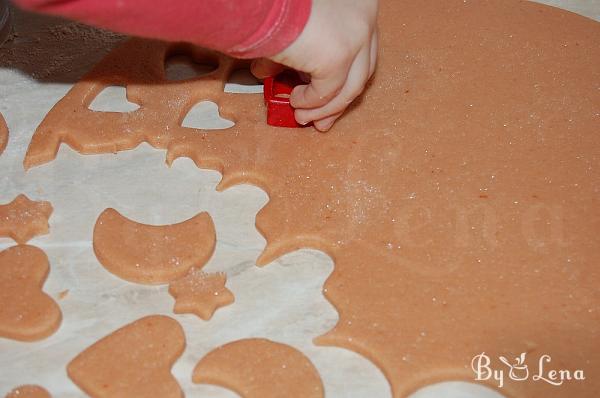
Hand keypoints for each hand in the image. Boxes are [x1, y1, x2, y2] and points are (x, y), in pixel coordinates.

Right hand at [252, 0, 378, 130]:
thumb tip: (281, 75)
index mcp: (360, 4)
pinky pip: (326, 93)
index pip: (364, 53)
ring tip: (302, 117)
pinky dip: (310, 103)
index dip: (346, 80)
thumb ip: (300, 53)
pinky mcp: (338, 56)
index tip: (332, 98)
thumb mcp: (298, 28)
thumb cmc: (273, 4)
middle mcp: (365, 17)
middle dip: (338, 103)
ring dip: (324, 109)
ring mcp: (355, 37)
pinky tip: (295, 101)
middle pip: (361, 73)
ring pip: (350, 89)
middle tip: (321, 120)